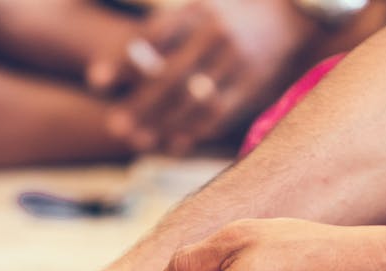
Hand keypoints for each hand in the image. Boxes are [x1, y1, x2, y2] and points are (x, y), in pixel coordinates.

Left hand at [88, 0, 319, 153]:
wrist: (289, 17)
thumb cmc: (228, 14)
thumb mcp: (199, 10)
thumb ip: (166, 34)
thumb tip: (133, 58)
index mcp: (199, 10)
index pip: (153, 38)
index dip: (124, 60)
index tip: (95, 81)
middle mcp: (219, 34)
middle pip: (173, 76)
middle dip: (142, 104)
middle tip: (114, 126)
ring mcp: (239, 61)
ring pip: (195, 101)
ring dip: (165, 124)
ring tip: (139, 141)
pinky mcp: (254, 84)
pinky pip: (221, 112)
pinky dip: (195, 130)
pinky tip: (174, 143)